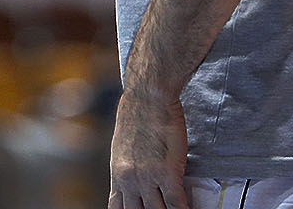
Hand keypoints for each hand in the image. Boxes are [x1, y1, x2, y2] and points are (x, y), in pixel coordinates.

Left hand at [108, 88, 188, 208]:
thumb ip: (128, 166)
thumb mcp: (122, 145)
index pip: (117, 208)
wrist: (148, 95)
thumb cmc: (137, 113)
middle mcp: (129, 180)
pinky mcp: (166, 172)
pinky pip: (176, 203)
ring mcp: (147, 178)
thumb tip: (134, 177)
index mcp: (117, 174)